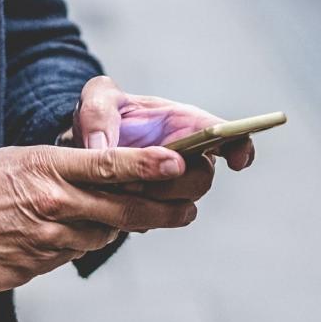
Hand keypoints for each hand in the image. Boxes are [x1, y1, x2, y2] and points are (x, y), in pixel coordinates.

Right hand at [0, 144, 192, 293]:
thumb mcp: (16, 158)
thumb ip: (60, 165)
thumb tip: (99, 169)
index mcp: (47, 168)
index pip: (109, 164)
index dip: (148, 165)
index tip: (179, 164)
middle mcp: (53, 205)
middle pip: (124, 211)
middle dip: (164, 210)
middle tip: (188, 208)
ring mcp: (46, 241)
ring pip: (101, 236)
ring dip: (115, 228)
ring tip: (125, 217)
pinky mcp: (37, 268)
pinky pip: (71, 255)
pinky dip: (77, 244)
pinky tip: (66, 234)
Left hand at [65, 76, 255, 200]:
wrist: (81, 147)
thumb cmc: (100, 116)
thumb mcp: (96, 100)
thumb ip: (99, 114)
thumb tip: (102, 148)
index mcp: (182, 123)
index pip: (225, 134)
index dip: (240, 146)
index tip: (237, 161)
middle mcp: (184, 157)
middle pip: (203, 179)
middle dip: (177, 182)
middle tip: (141, 177)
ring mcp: (170, 187)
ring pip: (181, 205)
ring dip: (155, 202)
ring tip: (122, 187)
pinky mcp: (152, 209)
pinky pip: (155, 221)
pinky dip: (138, 216)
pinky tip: (115, 203)